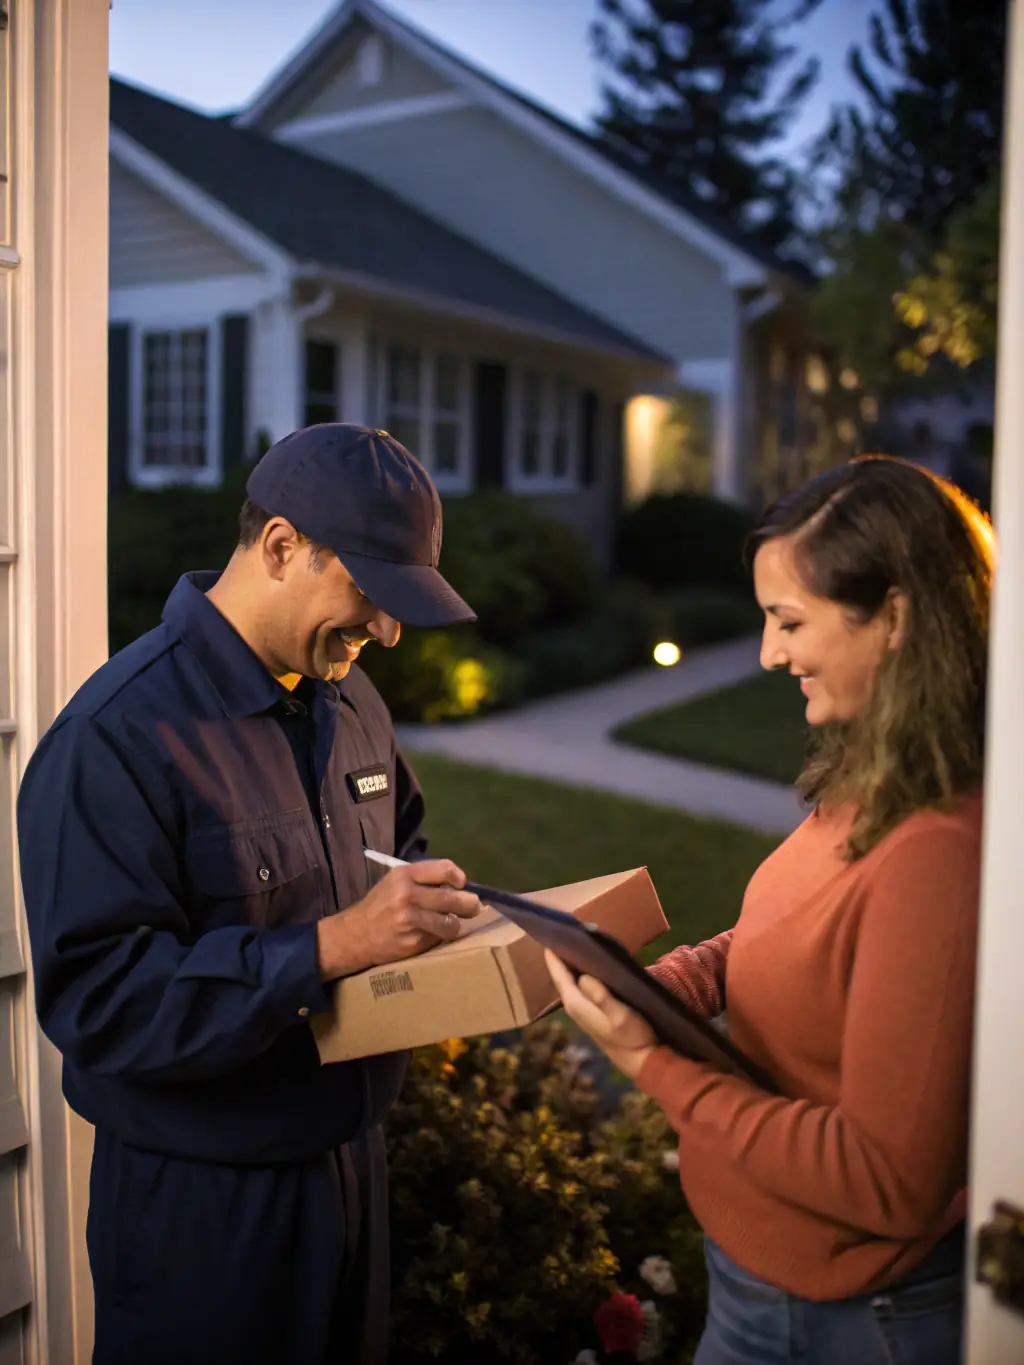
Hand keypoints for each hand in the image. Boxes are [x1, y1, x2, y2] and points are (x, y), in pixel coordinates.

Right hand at [317, 859, 480, 979]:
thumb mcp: (396, 881)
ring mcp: (410, 921)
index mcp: (404, 875)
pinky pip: (439, 938)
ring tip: (451, 923)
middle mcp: (407, 895)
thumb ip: (423, 879)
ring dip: (455, 924)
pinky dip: (440, 937)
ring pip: (451, 923)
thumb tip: (458, 884)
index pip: (444, 870)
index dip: (459, 878)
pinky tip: (431, 934)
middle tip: (474, 907)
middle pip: (453, 898)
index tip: (461, 885)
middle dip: (470, 904)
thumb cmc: (380, 904)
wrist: (356, 935)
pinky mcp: (413, 942)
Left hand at [544, 950, 656, 1080]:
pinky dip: (580, 974)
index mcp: (577, 1005)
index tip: (547, 938)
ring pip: (571, 982)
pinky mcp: (593, 1012)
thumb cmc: (632, 1037)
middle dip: (559, 958)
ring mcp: (584, 1010)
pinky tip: (588, 964)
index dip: (553, 959)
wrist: (641, 1060)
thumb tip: (583, 976)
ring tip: (571, 944)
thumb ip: (601, 996)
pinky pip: (580, 987)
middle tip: (559, 935)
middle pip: (562, 978)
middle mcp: (575, 1006)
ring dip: (570, 965)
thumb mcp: (619, 1015)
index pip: (560, 977)